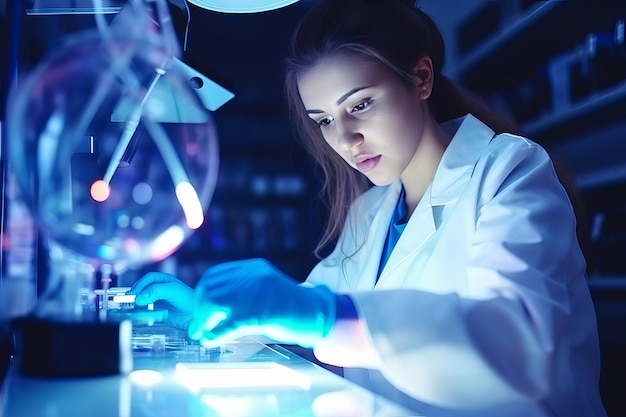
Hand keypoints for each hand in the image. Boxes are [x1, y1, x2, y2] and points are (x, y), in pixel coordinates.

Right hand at [127, 272, 193, 329]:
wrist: (195, 316)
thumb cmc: (188, 299)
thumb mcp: (172, 290)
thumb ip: (155, 291)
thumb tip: (140, 297)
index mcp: (164, 280)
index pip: (148, 279)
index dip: (140, 284)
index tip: (135, 293)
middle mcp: (160, 289)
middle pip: (143, 288)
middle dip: (137, 293)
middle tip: (132, 300)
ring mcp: (158, 300)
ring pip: (143, 299)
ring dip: (138, 302)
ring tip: (136, 306)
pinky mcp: (157, 311)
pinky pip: (146, 310)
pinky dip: (141, 311)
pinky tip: (141, 312)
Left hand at [188, 259, 335, 347]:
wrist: (317, 313)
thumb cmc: (290, 307)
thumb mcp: (264, 291)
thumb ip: (241, 292)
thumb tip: (210, 308)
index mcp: (252, 269)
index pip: (214, 275)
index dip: (201, 293)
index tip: (198, 310)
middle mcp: (252, 276)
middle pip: (210, 288)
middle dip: (199, 309)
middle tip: (198, 326)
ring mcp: (256, 293)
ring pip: (214, 303)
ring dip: (203, 321)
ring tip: (202, 334)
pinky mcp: (261, 313)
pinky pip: (228, 324)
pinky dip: (215, 334)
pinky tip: (210, 341)